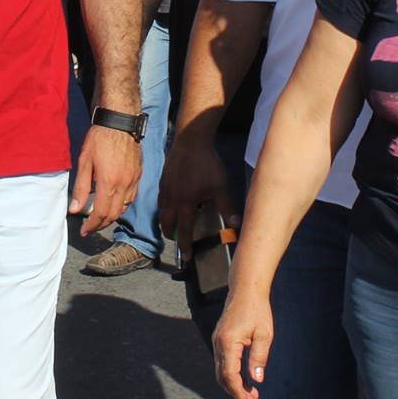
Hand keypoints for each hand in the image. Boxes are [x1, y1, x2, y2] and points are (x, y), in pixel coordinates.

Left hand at [69, 124, 140, 236]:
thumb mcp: (84, 162)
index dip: (92, 225)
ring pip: (124, 207)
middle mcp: (124, 184)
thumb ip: (80, 188)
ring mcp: (134, 180)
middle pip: (114, 214)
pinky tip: (113, 202)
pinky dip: (121, 205)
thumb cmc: (99, 138)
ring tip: (99, 216)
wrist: (120, 121)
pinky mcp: (138, 175)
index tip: (84, 231)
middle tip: (90, 227)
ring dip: (112, 216)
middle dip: (101, 224)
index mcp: (109, 182)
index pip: (101, 213)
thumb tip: (75, 209)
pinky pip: (131, 197)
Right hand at [159, 131, 232, 256]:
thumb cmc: (207, 163)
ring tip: (173, 225)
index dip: (185, 246)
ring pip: (161, 211)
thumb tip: (236, 225)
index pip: (184, 231)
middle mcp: (171, 199)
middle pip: (166, 224)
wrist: (191, 140)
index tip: (186, 257)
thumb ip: (227, 207)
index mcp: (185, 203)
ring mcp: (165, 188)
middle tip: (177, 240)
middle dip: (171, 235)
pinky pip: (161, 199)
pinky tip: (171, 203)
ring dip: (166, 221)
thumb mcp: (220, 187)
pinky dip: (164, 207)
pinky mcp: (163, 179)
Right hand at [212, 289, 272, 398]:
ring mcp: (217, 341)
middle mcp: (218, 343)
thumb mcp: (264, 334)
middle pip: (222, 376)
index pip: (229, 375)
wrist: (246, 290)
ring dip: (233, 385)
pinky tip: (243, 380)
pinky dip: (230, 375)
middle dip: (235, 392)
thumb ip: (259, 358)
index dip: (238, 391)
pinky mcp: (220, 339)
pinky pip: (222, 362)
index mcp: (228, 342)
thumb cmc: (257, 309)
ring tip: (249, 394)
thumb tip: (257, 380)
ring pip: (220, 370)